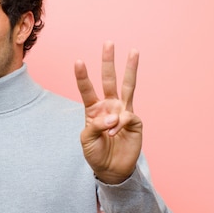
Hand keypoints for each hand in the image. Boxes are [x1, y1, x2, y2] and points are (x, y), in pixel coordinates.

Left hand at [74, 41, 142, 183]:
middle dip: (108, 62)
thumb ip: (96, 125)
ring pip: (128, 86)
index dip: (83, 76)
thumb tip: (113, 117)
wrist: (110, 170)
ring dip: (131, 69)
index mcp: (93, 109)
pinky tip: (114, 133)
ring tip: (134, 51)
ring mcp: (123, 111)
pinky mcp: (135, 121)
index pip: (87, 89)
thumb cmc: (96, 153)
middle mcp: (109, 106)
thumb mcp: (87, 139)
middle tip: (108, 43)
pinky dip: (119, 124)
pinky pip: (127, 116)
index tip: (78, 61)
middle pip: (109, 80)